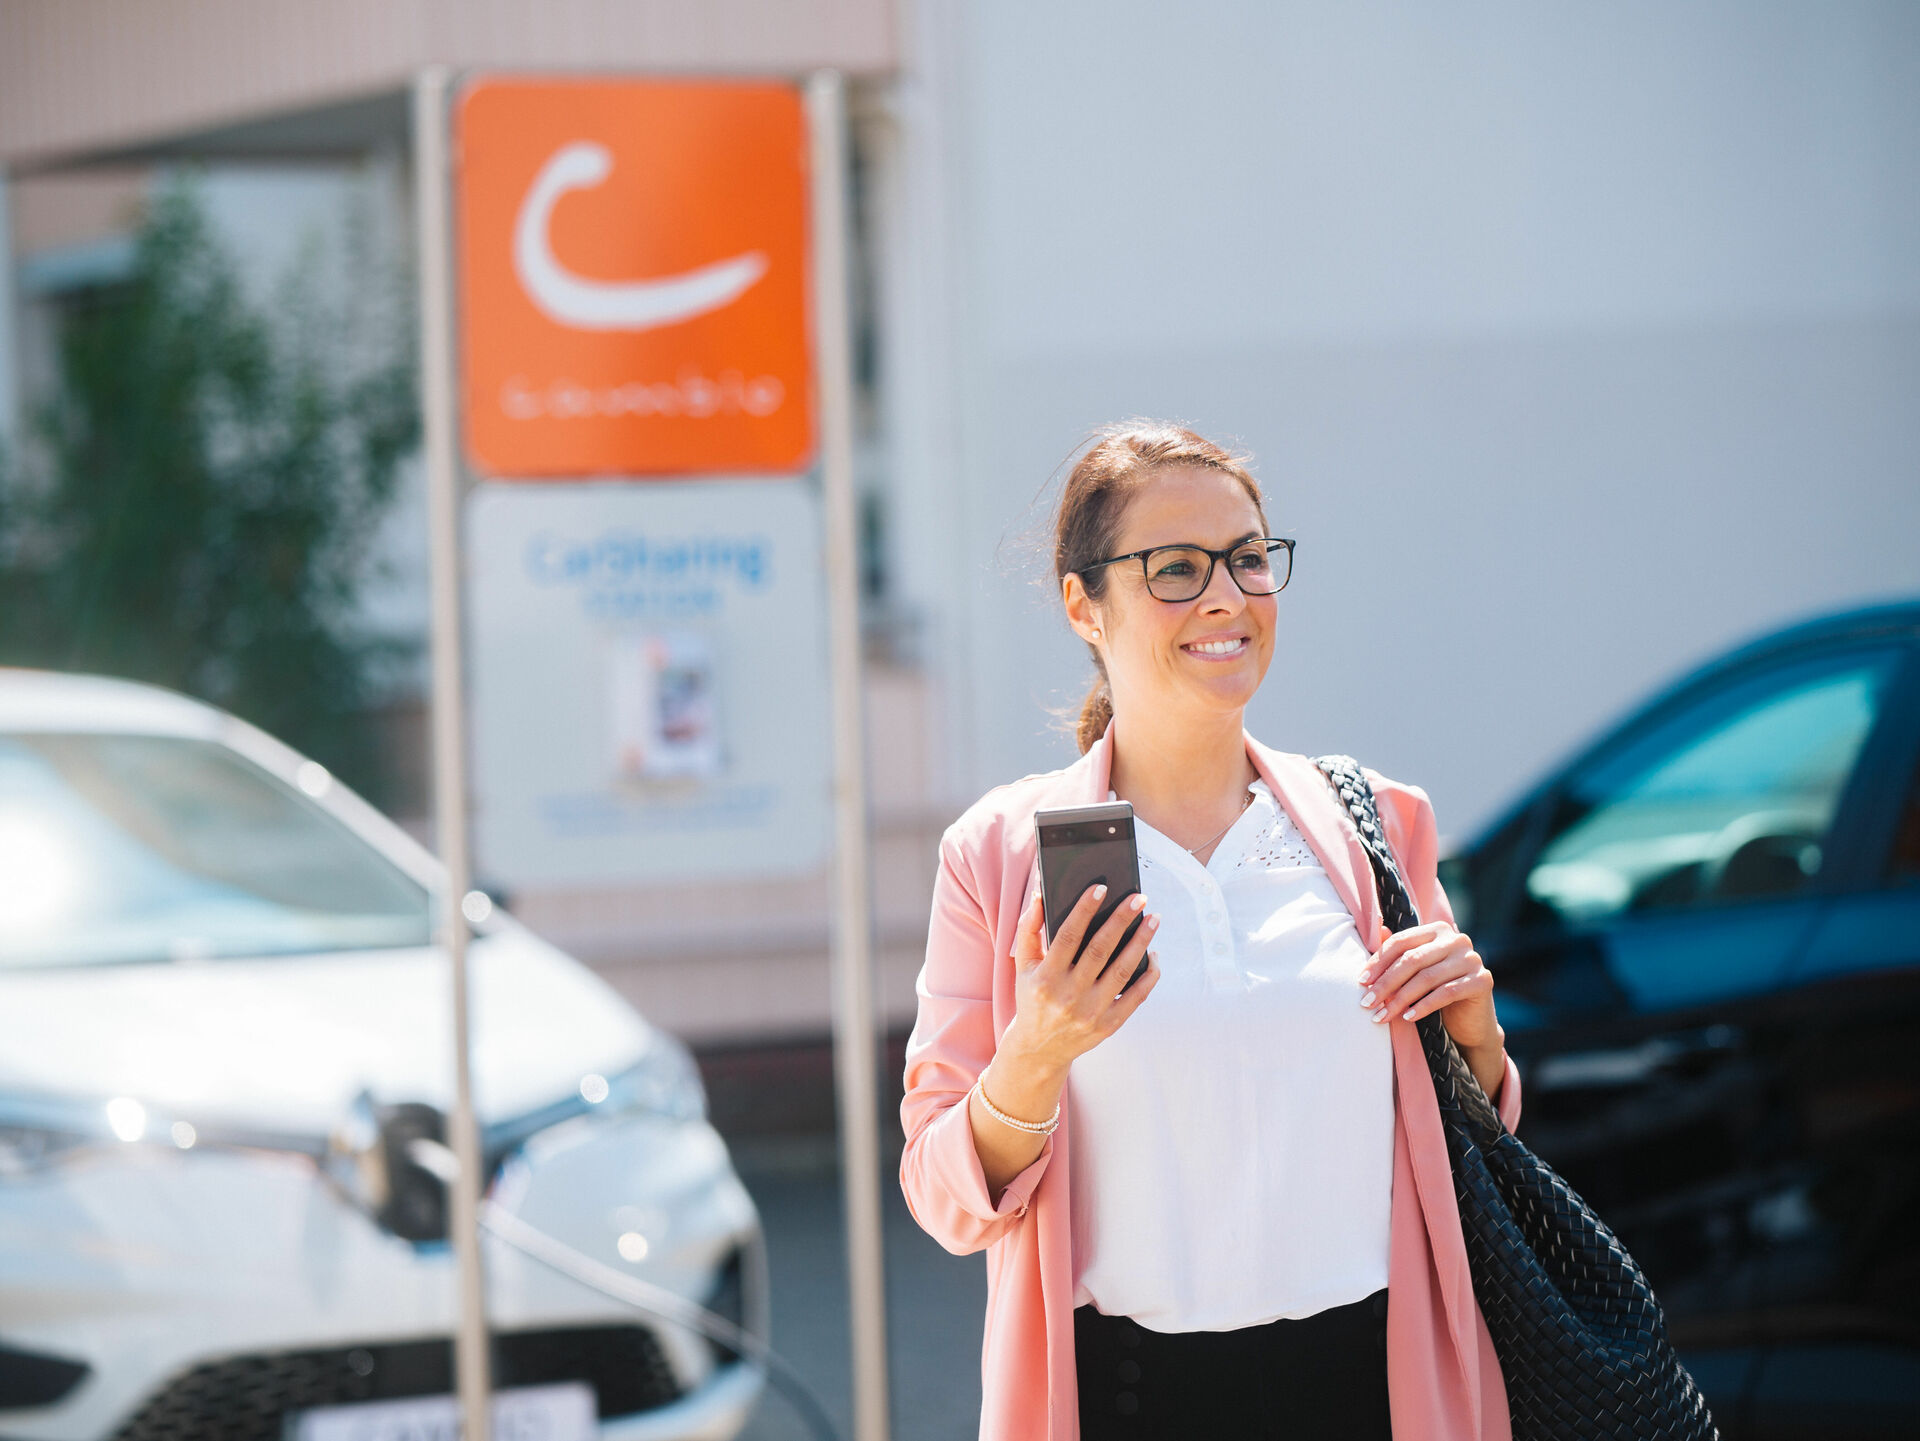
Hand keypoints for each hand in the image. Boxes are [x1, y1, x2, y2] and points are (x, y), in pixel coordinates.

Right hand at [998, 887, 1160, 1075]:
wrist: (1039, 1049)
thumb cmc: (1032, 996)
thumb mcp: (1022, 965)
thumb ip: (1028, 928)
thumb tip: (1041, 894)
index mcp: (1044, 978)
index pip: (1067, 937)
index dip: (1084, 910)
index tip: (1101, 888)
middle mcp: (1068, 996)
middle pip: (1100, 950)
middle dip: (1121, 920)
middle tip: (1139, 898)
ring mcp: (1090, 1013)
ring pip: (1122, 971)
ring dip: (1141, 942)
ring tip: (1153, 919)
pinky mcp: (1108, 1026)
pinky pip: (1136, 997)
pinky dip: (1149, 975)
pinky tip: (1154, 955)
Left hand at [1360, 920, 1502, 1056]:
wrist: (1470, 1021)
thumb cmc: (1437, 992)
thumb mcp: (1416, 971)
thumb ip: (1400, 951)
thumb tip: (1378, 930)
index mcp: (1438, 930)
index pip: (1402, 942)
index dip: (1378, 962)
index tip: (1361, 982)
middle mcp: (1457, 939)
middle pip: (1412, 960)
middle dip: (1386, 983)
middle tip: (1367, 1003)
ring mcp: (1472, 959)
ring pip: (1427, 978)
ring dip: (1400, 999)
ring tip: (1382, 1015)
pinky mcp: (1483, 980)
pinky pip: (1446, 993)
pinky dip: (1423, 1006)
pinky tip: (1408, 1018)